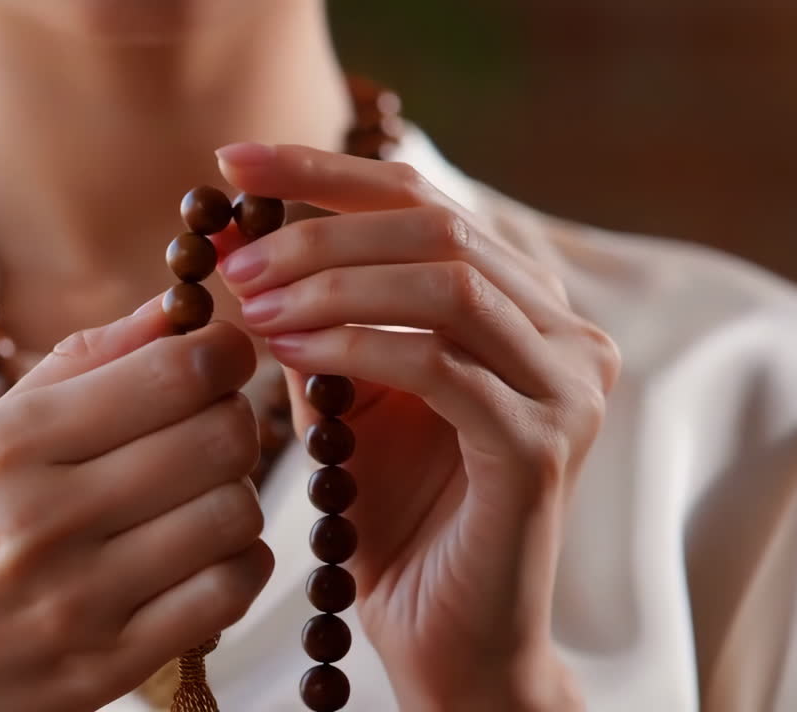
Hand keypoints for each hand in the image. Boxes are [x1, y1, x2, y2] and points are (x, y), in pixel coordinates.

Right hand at [0, 301, 272, 711]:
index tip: (221, 356)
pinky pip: (228, 593)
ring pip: (234, 513)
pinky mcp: (109, 665)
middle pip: (219, 437)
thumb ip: (84, 363)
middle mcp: (44, 518)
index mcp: (10, 443)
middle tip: (211, 425)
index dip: (223, 353)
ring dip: (234, 496)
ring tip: (197, 497)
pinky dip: (237, 564)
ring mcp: (79, 600)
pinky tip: (203, 554)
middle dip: (234, 420)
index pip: (172, 373)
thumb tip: (176, 308)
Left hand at [214, 143, 617, 709]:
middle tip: (234, 258)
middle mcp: (560, 330)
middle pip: (436, 226)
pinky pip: (440, 364)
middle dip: (318, 230)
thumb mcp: (341, 395)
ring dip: (332, 281)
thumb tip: (237, 235)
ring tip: (251, 303)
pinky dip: (356, 344)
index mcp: (518, 306)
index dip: (324, 169)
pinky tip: (292, 349)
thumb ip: (309, 318)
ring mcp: (565, 384)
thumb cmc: (391, 517)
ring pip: (444, 282)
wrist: (442, 635)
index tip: (231, 161)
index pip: (420, 202)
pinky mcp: (542, 442)